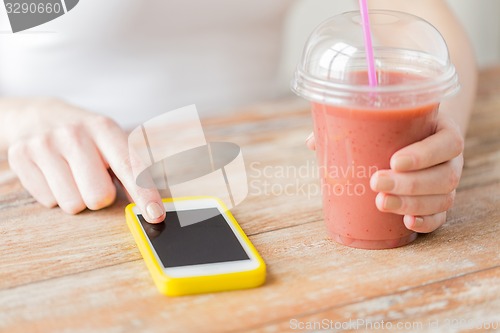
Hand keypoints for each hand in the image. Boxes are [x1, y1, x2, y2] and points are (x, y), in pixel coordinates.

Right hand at [5, 98, 164, 222]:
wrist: (38, 116)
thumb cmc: (87, 138)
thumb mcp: (113, 143)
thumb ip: (134, 172)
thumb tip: (153, 205)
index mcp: (104, 128)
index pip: (128, 166)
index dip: (144, 193)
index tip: (155, 214)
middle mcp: (74, 133)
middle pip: (99, 196)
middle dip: (102, 197)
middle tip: (95, 180)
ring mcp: (44, 144)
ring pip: (73, 204)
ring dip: (78, 198)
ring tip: (74, 176)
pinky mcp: (20, 156)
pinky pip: (49, 202)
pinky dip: (56, 196)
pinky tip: (55, 175)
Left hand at [305, 114, 463, 232]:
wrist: (417, 136)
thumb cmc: (396, 127)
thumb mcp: (383, 119)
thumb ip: (352, 125)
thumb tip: (313, 141)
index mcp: (442, 131)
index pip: (447, 143)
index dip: (424, 154)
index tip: (394, 160)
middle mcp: (450, 159)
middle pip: (444, 176)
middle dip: (410, 184)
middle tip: (376, 183)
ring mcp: (446, 183)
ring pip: (442, 198)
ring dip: (412, 204)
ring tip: (381, 203)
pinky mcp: (439, 203)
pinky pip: (441, 218)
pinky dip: (426, 222)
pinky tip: (407, 223)